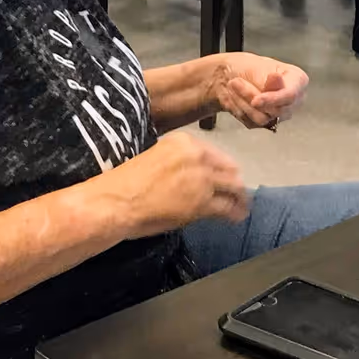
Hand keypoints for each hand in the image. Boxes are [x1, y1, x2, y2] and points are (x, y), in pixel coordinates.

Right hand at [108, 131, 247, 233]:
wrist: (116, 201)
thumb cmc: (126, 182)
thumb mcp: (155, 157)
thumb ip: (178, 161)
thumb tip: (190, 174)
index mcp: (184, 141)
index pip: (215, 153)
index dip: (223, 167)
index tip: (225, 175)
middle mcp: (198, 156)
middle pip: (229, 168)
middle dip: (235, 182)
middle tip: (238, 193)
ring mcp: (202, 179)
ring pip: (233, 187)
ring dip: (240, 198)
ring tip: (242, 206)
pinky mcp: (203, 202)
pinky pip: (227, 207)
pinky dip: (235, 213)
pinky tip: (237, 217)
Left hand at [209, 52, 308, 129]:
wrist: (231, 74)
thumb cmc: (248, 66)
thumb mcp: (259, 68)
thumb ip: (269, 80)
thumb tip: (276, 78)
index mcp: (298, 81)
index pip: (290, 95)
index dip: (273, 99)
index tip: (256, 101)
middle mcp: (293, 100)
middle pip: (276, 109)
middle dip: (251, 96)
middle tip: (236, 82)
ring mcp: (281, 113)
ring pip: (263, 118)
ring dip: (242, 102)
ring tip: (233, 85)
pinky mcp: (266, 123)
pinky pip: (252, 123)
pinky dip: (240, 108)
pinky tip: (235, 96)